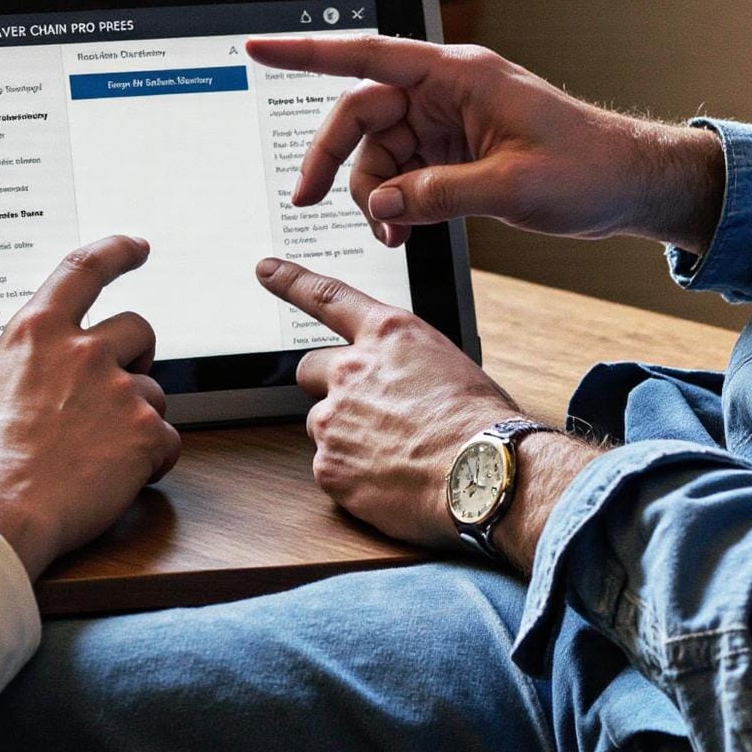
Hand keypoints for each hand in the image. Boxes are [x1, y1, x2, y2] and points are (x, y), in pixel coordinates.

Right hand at [0, 236, 181, 577]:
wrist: (0, 512)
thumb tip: (1, 383)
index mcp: (38, 332)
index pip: (85, 269)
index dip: (117, 251)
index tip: (138, 247)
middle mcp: (84, 351)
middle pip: (138, 329)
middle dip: (137, 355)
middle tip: (121, 387)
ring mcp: (119, 390)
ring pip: (154, 391)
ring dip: (138, 417)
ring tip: (101, 453)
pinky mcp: (144, 431)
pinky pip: (167, 439)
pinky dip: (152, 459)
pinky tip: (122, 477)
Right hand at [246, 34, 724, 257]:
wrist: (633, 184)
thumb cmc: (589, 168)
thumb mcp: (512, 188)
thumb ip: (437, 194)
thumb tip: (381, 205)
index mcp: (457, 75)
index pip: (366, 56)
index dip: (306, 53)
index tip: (260, 48)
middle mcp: (445, 91)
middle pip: (361, 114)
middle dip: (335, 160)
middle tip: (311, 202)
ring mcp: (448, 120)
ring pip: (378, 150)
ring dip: (373, 193)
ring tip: (393, 233)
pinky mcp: (455, 150)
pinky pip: (402, 171)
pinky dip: (395, 201)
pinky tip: (403, 229)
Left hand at [258, 255, 520, 548]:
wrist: (486, 473)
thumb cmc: (481, 422)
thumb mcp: (447, 365)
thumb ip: (405, 362)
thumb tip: (397, 379)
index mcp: (387, 333)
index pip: (326, 297)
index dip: (290, 281)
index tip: (265, 270)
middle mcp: (351, 369)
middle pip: (310, 368)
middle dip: (328, 385)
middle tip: (362, 411)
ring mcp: (334, 417)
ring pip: (324, 423)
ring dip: (346, 435)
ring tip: (394, 454)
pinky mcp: (329, 465)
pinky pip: (330, 467)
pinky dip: (353, 475)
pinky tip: (389, 482)